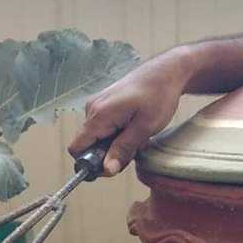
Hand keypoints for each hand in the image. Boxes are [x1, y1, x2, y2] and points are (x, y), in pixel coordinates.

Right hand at [69, 56, 187, 174]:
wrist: (165, 72)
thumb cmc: (158, 96)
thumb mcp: (144, 128)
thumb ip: (123, 149)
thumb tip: (107, 170)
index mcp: (99, 115)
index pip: (77, 148)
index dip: (90, 163)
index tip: (112, 166)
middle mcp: (92, 109)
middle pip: (88, 145)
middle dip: (108, 154)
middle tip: (133, 149)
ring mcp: (97, 105)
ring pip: (97, 138)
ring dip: (115, 144)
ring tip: (137, 136)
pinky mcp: (104, 104)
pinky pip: (103, 127)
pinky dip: (117, 134)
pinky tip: (133, 128)